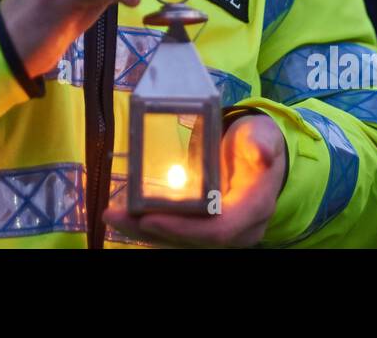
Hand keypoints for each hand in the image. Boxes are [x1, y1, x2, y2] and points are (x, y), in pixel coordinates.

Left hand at [104, 112, 288, 247]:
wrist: (259, 154)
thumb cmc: (258, 142)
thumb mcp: (264, 135)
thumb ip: (263, 143)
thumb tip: (263, 152)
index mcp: (253, 209)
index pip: (218, 230)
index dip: (184, 228)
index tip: (148, 217)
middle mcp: (238, 229)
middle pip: (192, 240)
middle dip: (152, 231)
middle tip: (115, 215)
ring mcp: (220, 232)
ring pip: (179, 240)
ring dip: (143, 232)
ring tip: (112, 216)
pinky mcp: (204, 227)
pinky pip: (175, 233)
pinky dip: (148, 228)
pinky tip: (123, 217)